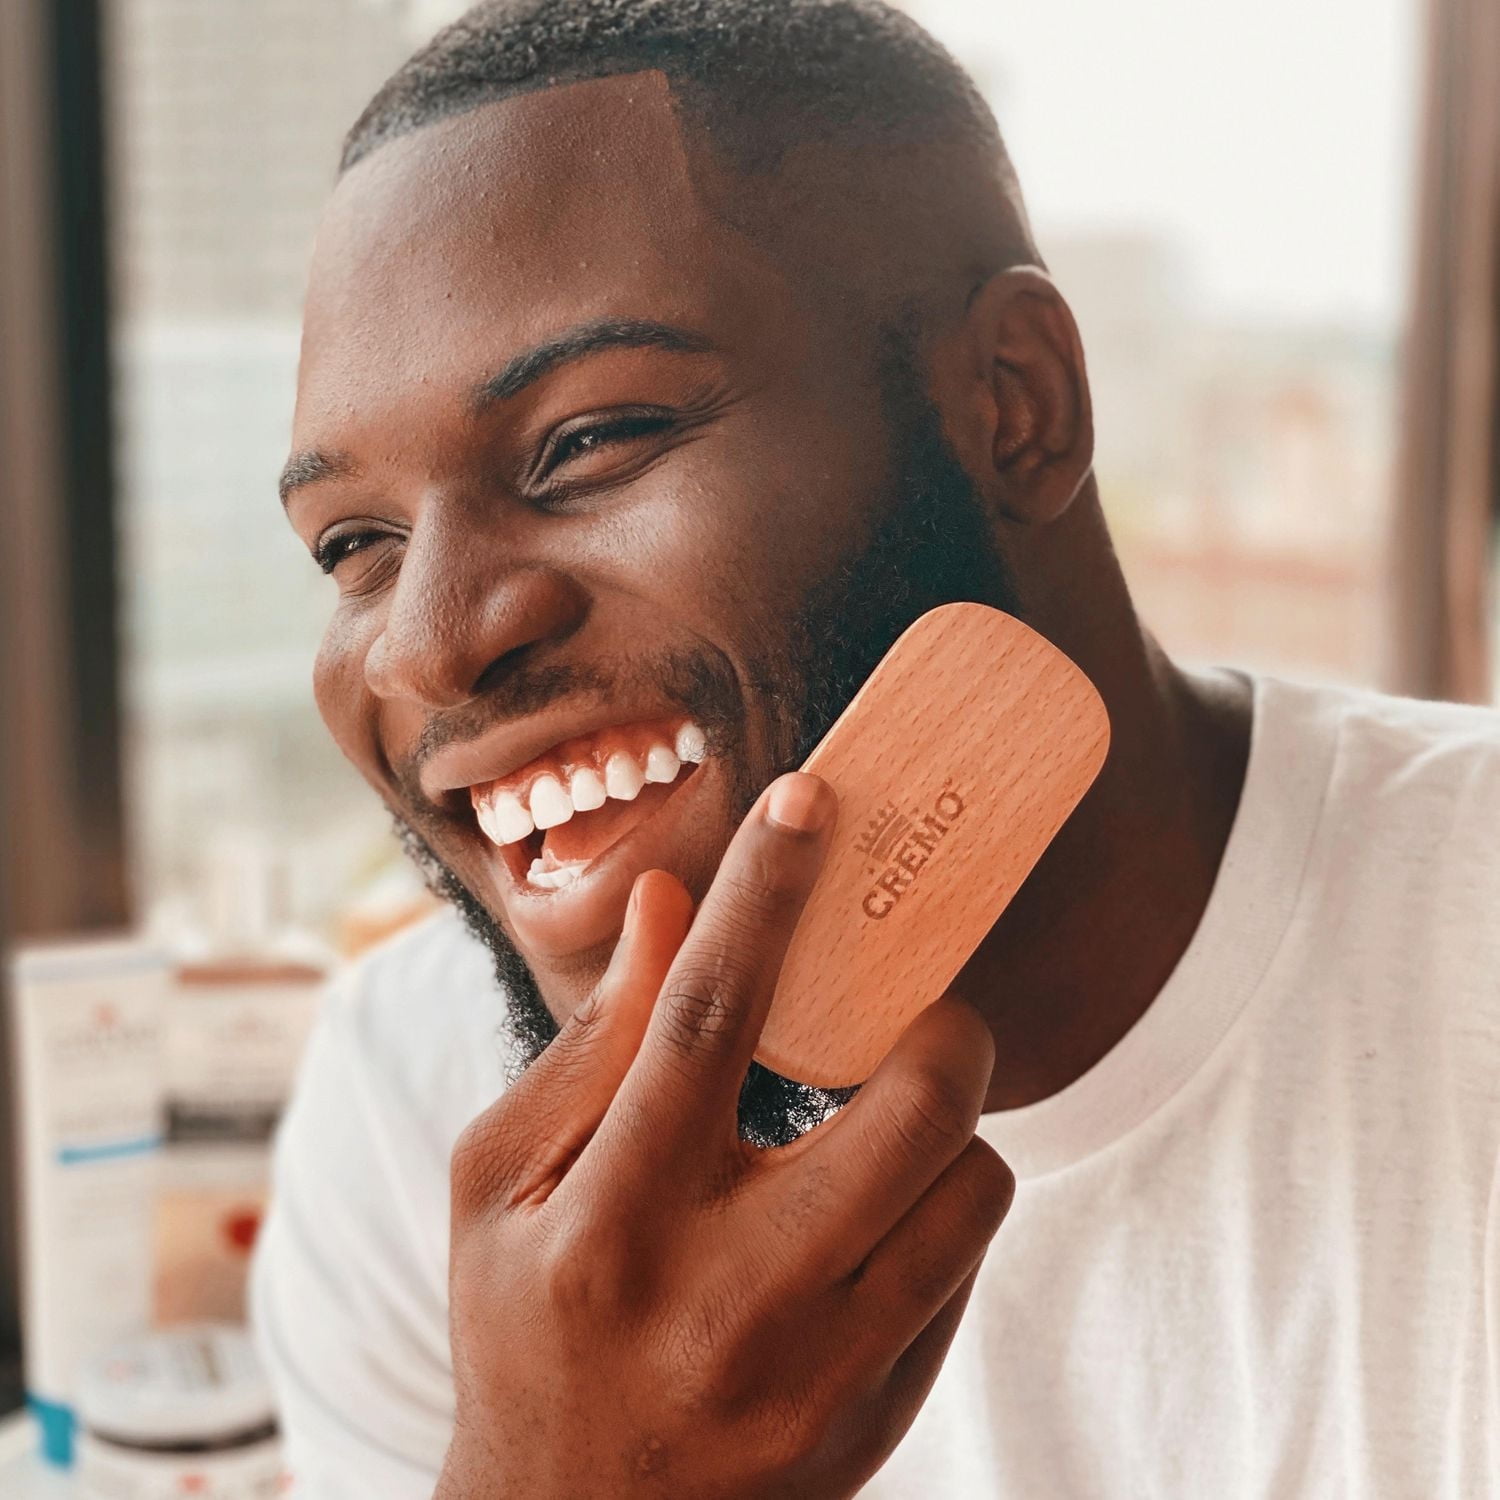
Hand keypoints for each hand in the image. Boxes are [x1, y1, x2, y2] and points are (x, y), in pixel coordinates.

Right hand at [435, 773, 1014, 1498]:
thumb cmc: (522, 1329)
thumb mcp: (496, 1185)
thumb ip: (587, 1046)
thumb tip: (664, 907)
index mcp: (607, 1224)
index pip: (703, 1020)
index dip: (764, 892)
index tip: (811, 797)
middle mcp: (726, 1299)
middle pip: (907, 1107)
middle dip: (940, 1021)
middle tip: (917, 1005)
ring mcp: (820, 1374)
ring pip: (972, 1187)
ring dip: (947, 1123)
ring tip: (884, 1123)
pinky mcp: (880, 1417)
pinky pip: (966, 1268)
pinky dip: (938, 1207)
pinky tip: (869, 1215)